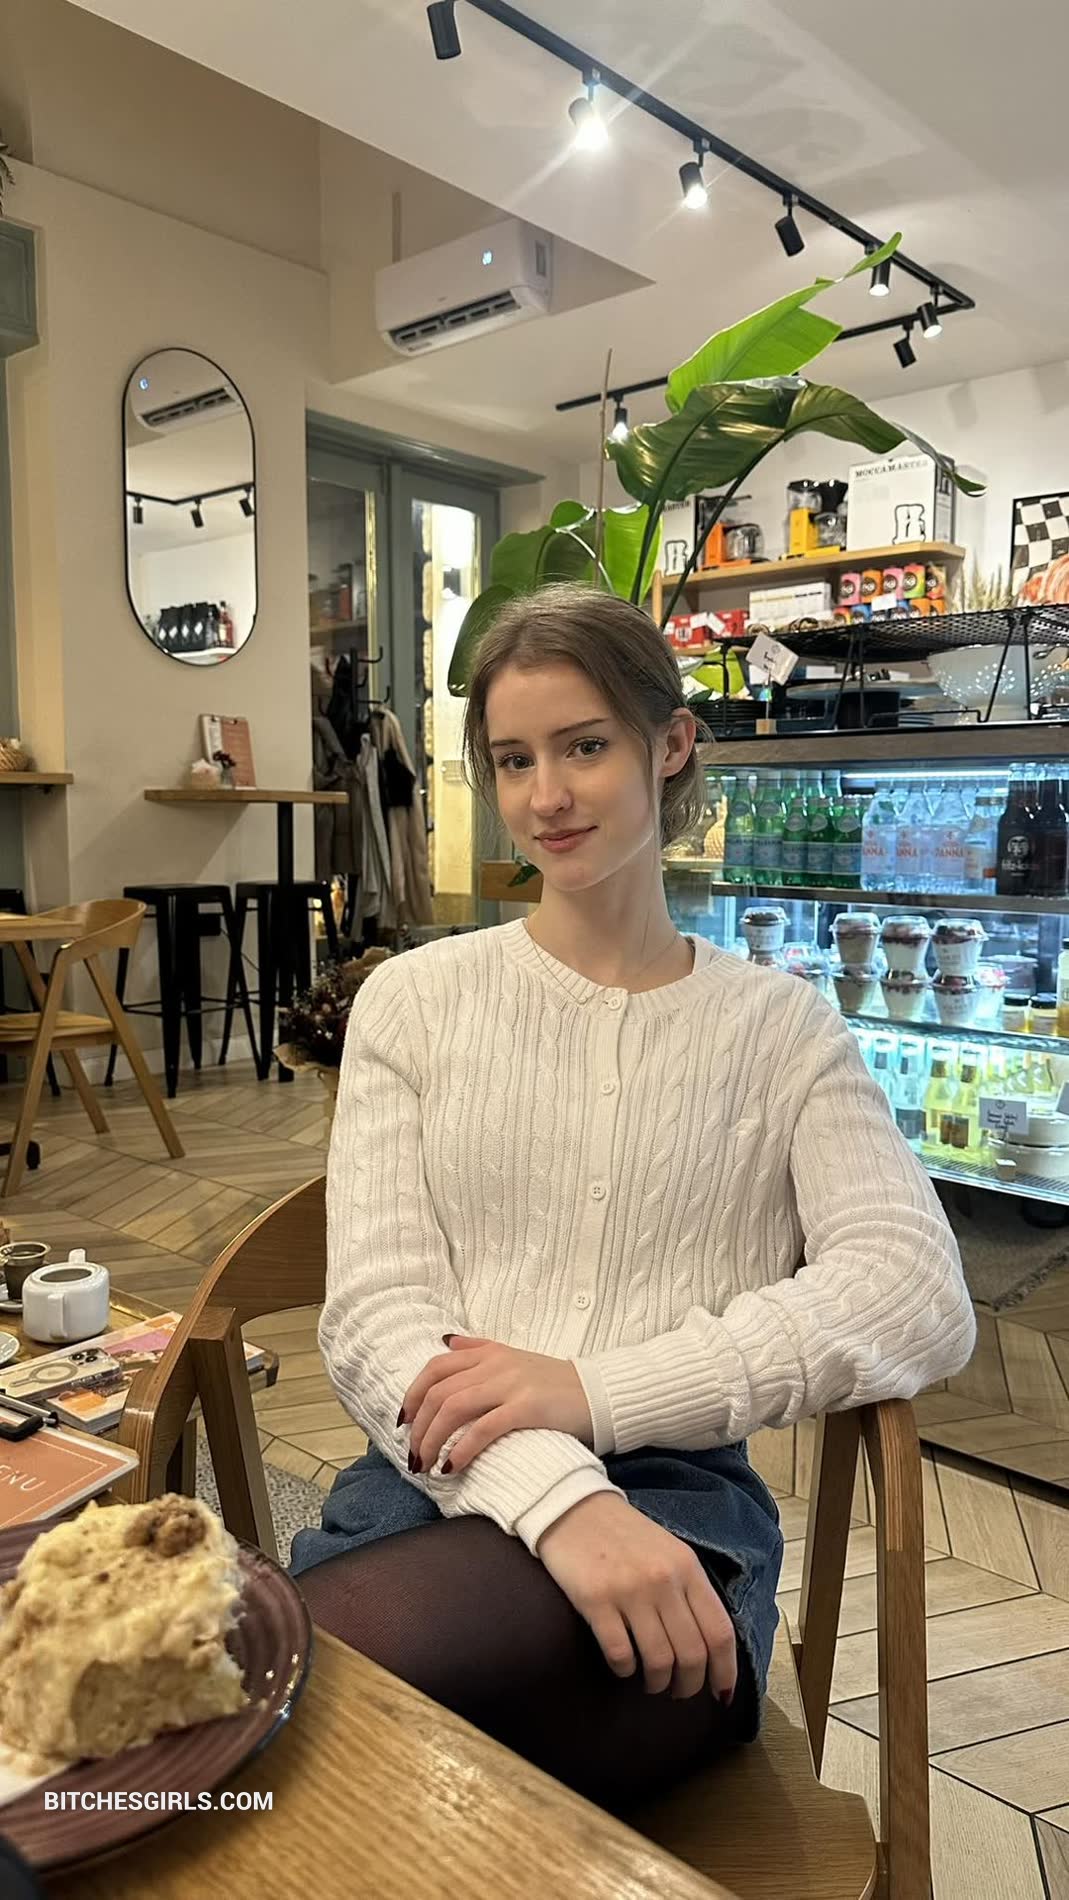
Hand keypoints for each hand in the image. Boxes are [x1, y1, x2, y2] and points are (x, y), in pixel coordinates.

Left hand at [399, 1335, 593, 1475]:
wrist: (598, 1393)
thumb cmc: (555, 1382)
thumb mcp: (514, 1356)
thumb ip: (478, 1347)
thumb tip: (446, 1340)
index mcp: (489, 1352)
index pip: (435, 1368)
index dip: (413, 1394)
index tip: (403, 1422)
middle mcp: (495, 1364)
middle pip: (439, 1392)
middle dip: (419, 1427)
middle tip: (413, 1455)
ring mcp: (511, 1384)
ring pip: (454, 1408)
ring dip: (432, 1440)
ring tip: (426, 1465)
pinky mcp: (528, 1407)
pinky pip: (484, 1428)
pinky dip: (462, 1448)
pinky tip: (452, 1466)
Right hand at [537, 1493, 737, 1704]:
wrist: (572, 1507)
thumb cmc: (624, 1535)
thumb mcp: (669, 1552)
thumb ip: (689, 1591)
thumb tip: (708, 1647)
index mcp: (688, 1568)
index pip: (720, 1632)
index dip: (725, 1671)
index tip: (721, 1694)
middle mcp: (663, 1580)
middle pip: (692, 1655)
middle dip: (688, 1686)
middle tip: (679, 1692)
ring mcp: (629, 1591)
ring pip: (659, 1661)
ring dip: (657, 1683)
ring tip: (651, 1683)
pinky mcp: (595, 1600)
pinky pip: (620, 1655)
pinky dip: (625, 1671)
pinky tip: (623, 1666)